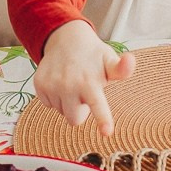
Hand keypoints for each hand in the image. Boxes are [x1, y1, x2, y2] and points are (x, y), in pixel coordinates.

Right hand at [32, 20, 135, 135]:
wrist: (66, 38)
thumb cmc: (93, 55)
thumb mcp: (109, 61)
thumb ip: (122, 69)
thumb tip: (130, 60)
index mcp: (90, 82)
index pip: (98, 105)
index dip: (103, 119)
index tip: (107, 132)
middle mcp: (68, 85)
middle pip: (75, 120)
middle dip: (80, 110)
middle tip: (84, 91)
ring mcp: (51, 85)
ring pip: (61, 112)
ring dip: (67, 102)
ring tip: (71, 82)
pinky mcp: (39, 85)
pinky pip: (48, 104)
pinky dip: (55, 97)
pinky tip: (59, 81)